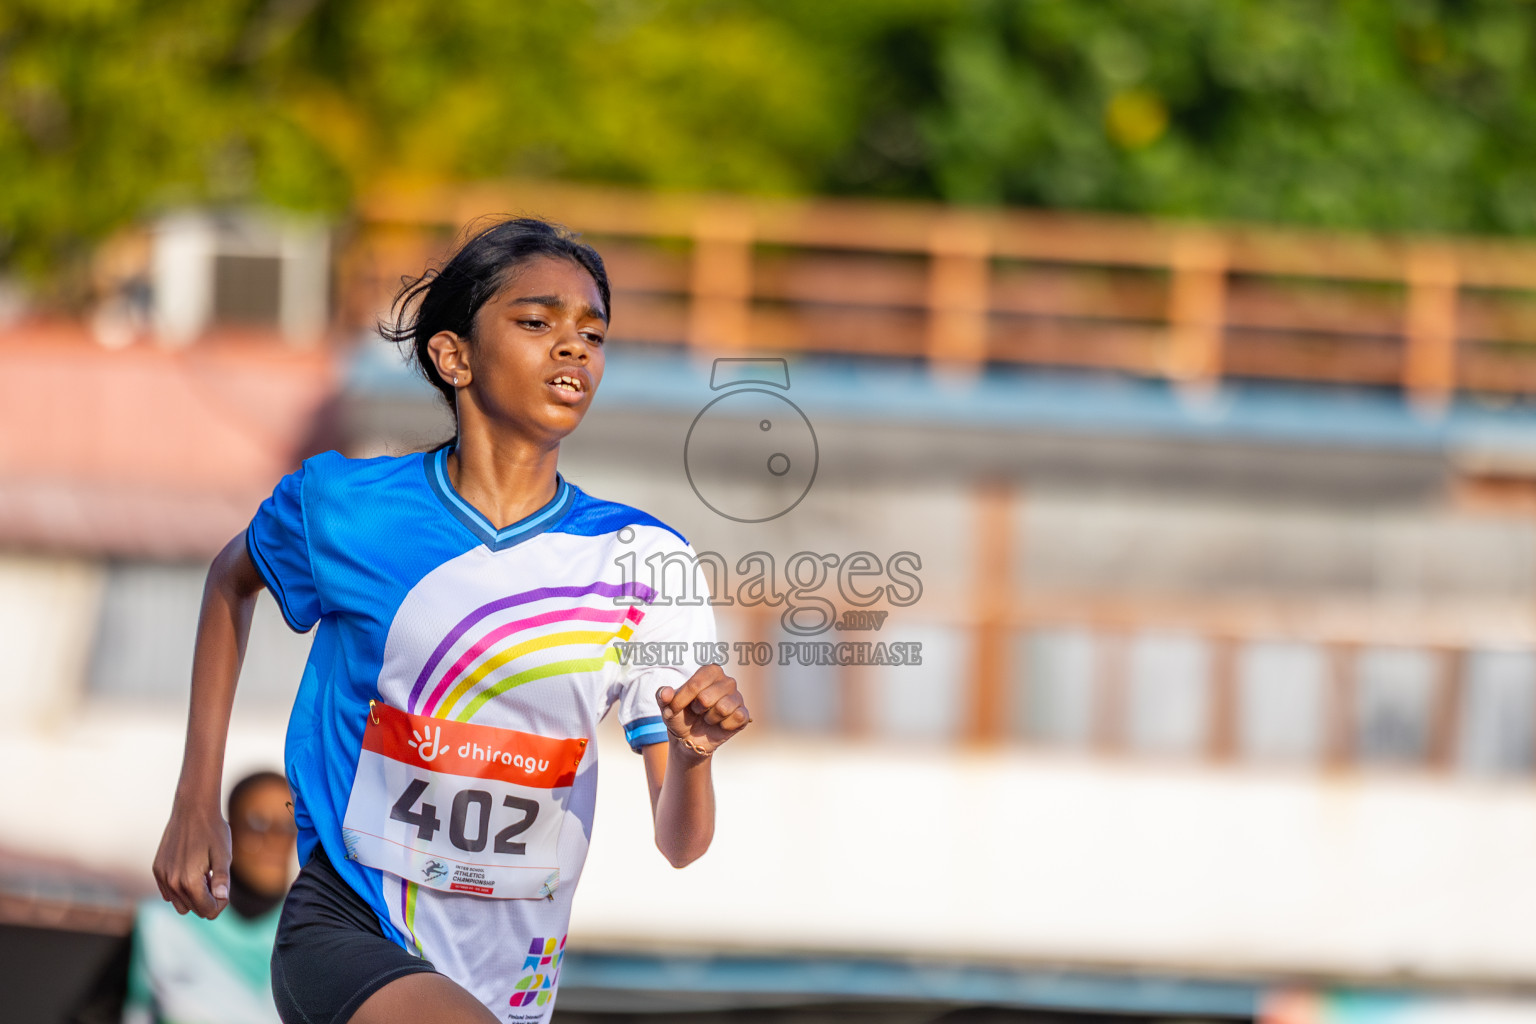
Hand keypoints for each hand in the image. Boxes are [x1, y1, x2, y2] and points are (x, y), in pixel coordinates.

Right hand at [152, 799, 231, 918]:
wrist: (192, 809)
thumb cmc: (212, 831)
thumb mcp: (223, 855)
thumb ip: (222, 880)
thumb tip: (221, 898)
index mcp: (189, 881)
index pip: (207, 910)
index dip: (220, 903)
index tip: (225, 889)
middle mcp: (172, 882)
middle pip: (193, 909)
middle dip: (208, 900)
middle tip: (216, 879)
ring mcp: (162, 876)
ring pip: (179, 904)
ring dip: (194, 896)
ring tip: (204, 876)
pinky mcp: (157, 869)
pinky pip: (168, 893)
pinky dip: (181, 889)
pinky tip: (191, 871)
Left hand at [657, 664, 750, 758]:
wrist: (691, 738)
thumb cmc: (681, 715)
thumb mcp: (667, 706)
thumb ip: (662, 696)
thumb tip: (666, 693)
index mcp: (710, 671)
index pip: (694, 685)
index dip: (680, 701)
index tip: (673, 709)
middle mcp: (727, 680)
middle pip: (706, 698)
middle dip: (697, 710)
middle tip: (697, 711)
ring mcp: (738, 697)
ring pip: (722, 708)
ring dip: (710, 718)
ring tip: (708, 717)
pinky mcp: (744, 714)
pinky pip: (736, 718)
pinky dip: (723, 726)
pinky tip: (720, 724)